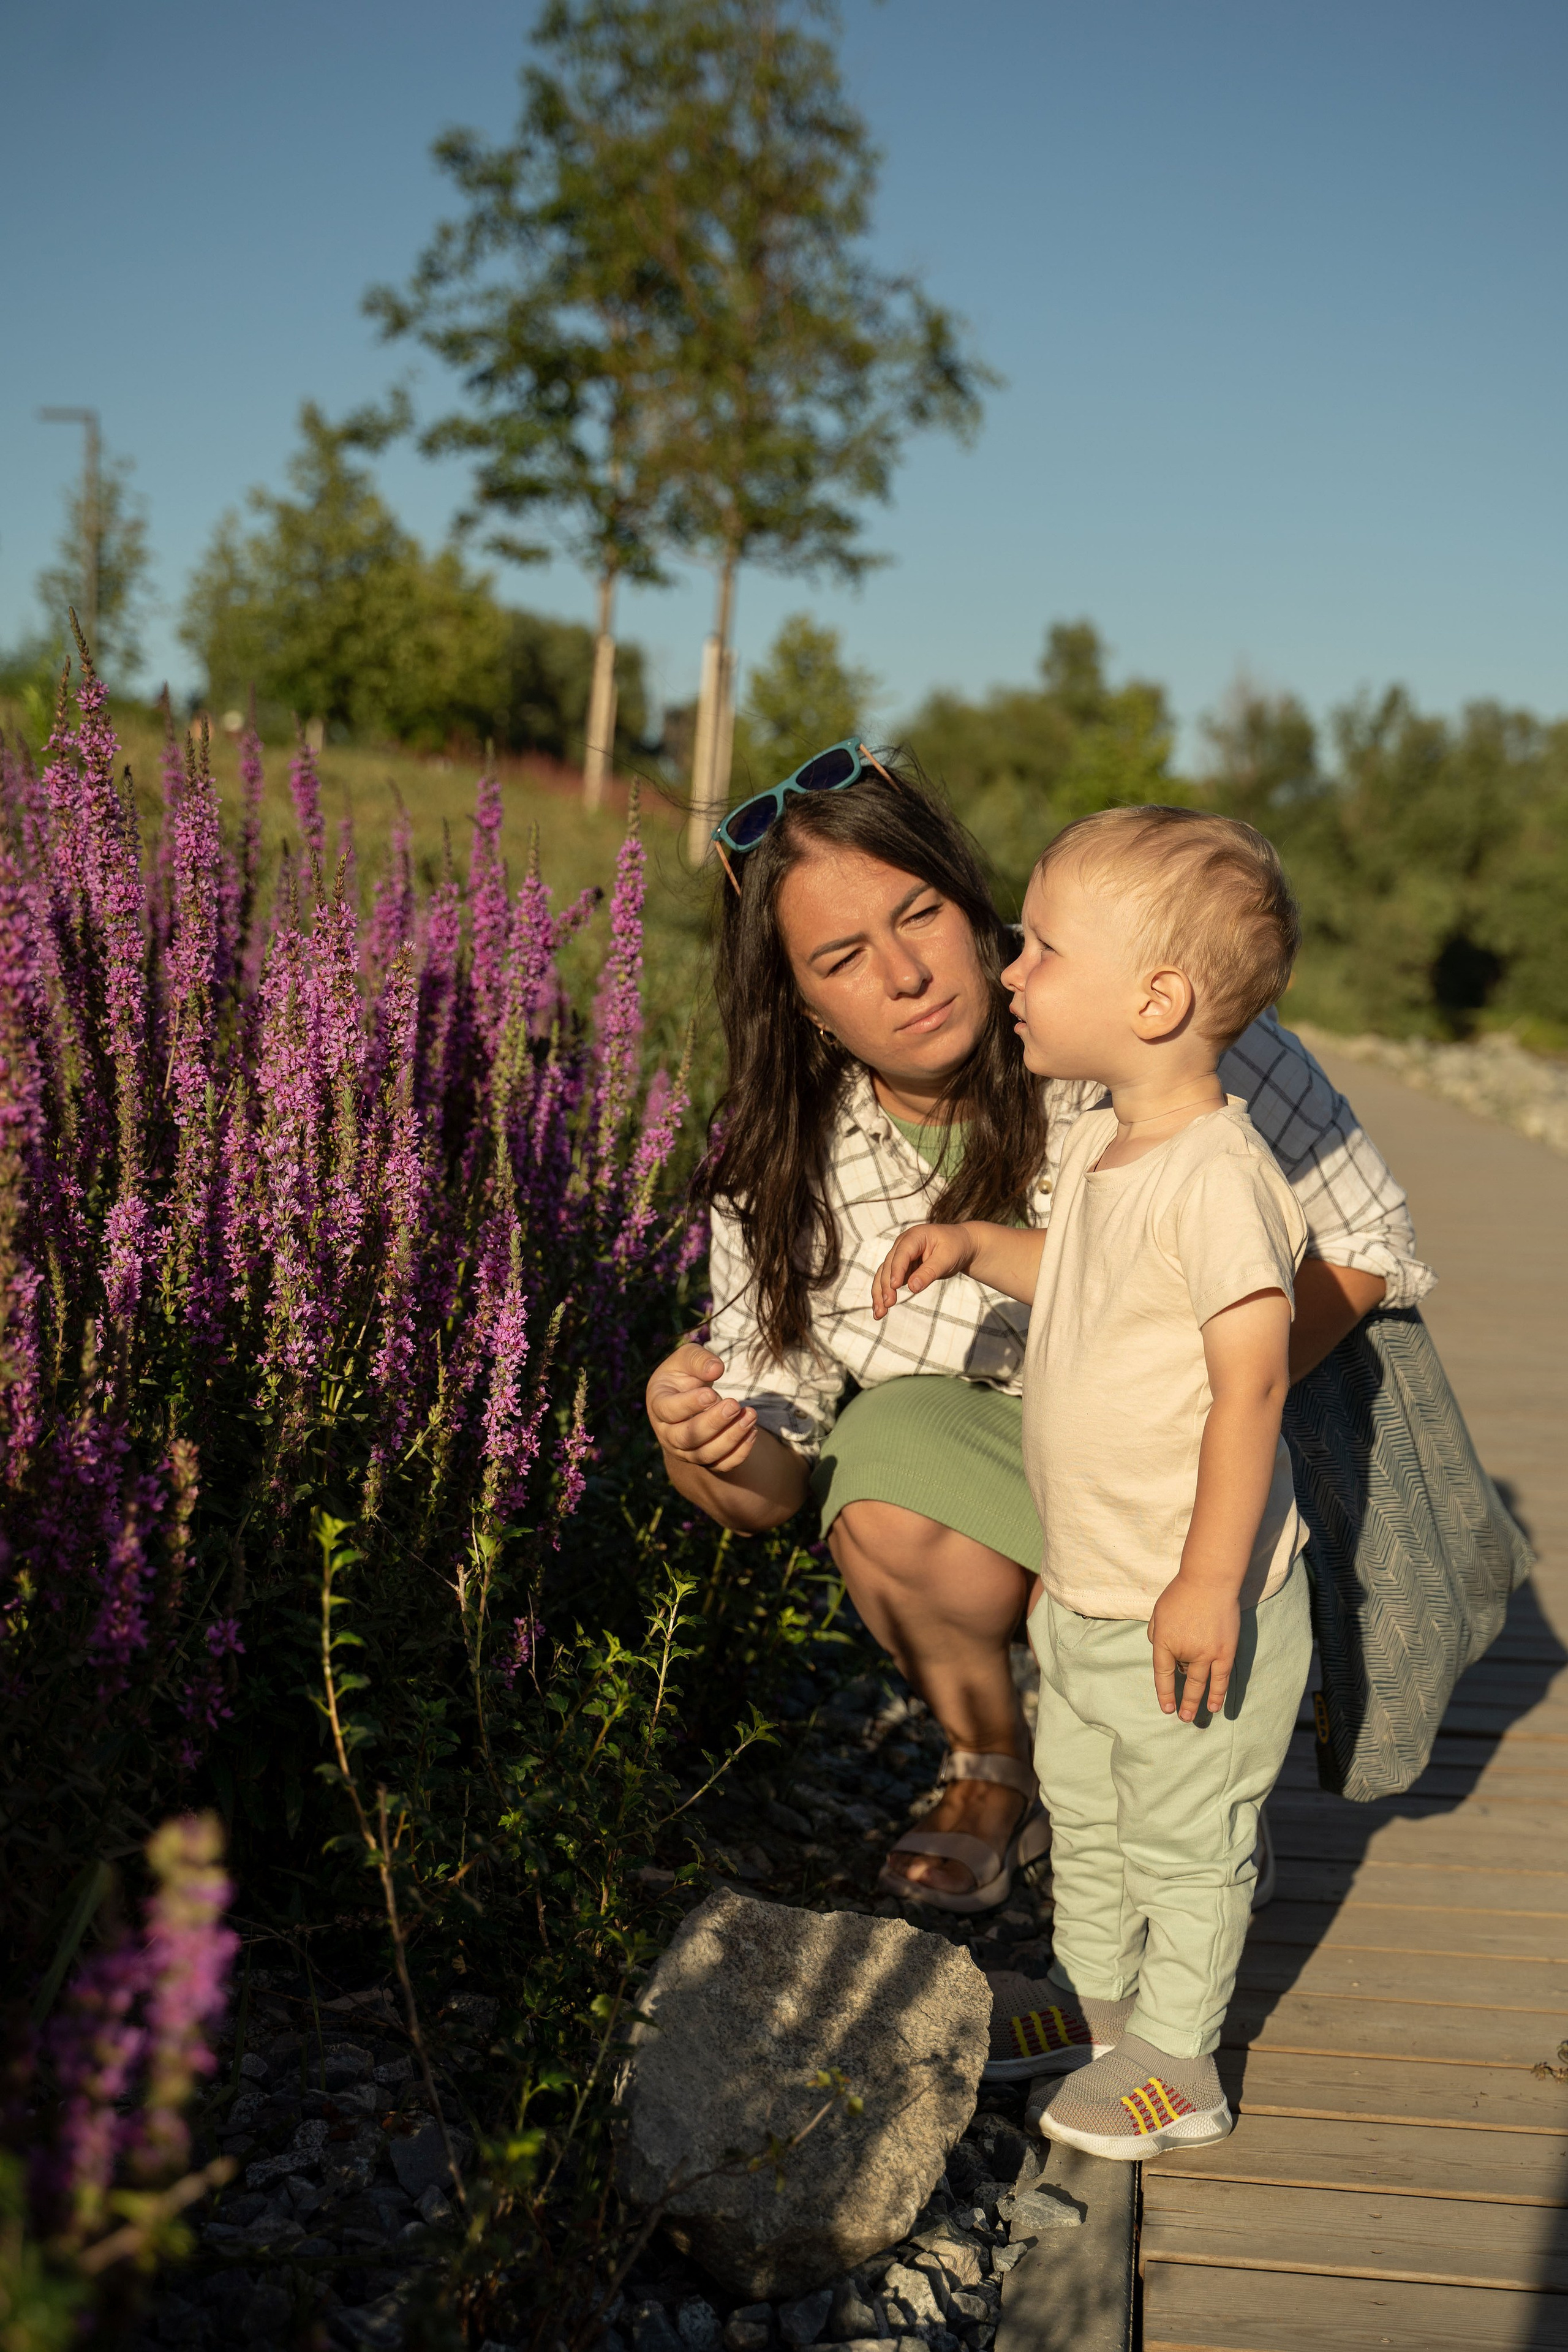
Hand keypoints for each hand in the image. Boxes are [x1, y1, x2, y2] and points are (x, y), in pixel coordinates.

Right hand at [644, 1344, 756, 1473]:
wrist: (687, 1397)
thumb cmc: (684, 1374)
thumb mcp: (686, 1358)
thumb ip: (699, 1359)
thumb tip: (716, 1369)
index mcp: (658, 1404)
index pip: (668, 1411)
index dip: (689, 1405)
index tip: (711, 1394)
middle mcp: (667, 1433)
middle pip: (687, 1438)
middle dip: (712, 1423)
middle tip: (734, 1405)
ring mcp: (685, 1450)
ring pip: (705, 1454)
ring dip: (731, 1437)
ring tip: (750, 1416)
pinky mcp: (704, 1458)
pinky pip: (721, 1465)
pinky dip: (739, 1453)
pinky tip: (753, 1431)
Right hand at [871, 1223, 974, 1319]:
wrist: (961, 1245)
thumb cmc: (955, 1247)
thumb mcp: (947, 1259)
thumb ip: (929, 1272)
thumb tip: (912, 1287)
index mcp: (915, 1237)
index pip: (902, 1253)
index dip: (897, 1269)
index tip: (894, 1286)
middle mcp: (903, 1245)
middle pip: (889, 1265)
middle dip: (886, 1285)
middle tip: (887, 1304)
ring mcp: (900, 1257)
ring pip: (884, 1274)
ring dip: (879, 1293)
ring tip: (879, 1313)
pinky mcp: (902, 1269)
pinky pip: (889, 1281)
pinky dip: (884, 1294)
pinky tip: (881, 1309)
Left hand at [1148, 1574, 1241, 1721]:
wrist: (1209, 1581)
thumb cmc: (1181, 1594)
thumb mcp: (1158, 1612)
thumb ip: (1156, 1634)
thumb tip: (1161, 1651)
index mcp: (1165, 1641)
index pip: (1163, 1673)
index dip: (1164, 1692)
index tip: (1166, 1707)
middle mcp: (1185, 1651)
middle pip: (1185, 1682)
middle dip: (1183, 1702)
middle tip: (1182, 1717)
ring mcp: (1207, 1653)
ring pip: (1202, 1684)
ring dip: (1198, 1702)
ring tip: (1194, 1717)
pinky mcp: (1226, 1651)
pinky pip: (1221, 1678)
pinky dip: (1218, 1693)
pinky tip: (1215, 1706)